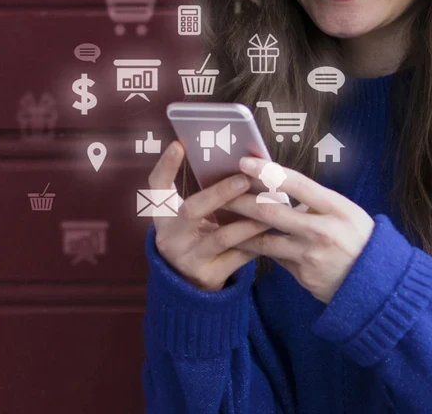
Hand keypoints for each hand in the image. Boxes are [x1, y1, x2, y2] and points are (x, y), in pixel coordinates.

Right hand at [147, 141, 271, 291]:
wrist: (187, 286)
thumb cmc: (195, 238)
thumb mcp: (188, 219)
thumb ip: (204, 196)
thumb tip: (239, 164)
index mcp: (163, 216)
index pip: (157, 187)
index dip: (166, 166)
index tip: (178, 145)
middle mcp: (170, 237)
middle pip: (191, 210)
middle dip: (220, 192)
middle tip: (244, 178)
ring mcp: (188, 258)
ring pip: (222, 236)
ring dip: (250, 219)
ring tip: (271, 204)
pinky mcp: (208, 276)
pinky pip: (238, 257)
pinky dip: (257, 242)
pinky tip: (274, 230)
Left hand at [222, 157, 375, 303]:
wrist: (378, 286)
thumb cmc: (360, 240)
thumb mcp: (347, 213)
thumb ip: (316, 201)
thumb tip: (280, 188)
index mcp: (337, 208)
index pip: (298, 184)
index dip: (269, 171)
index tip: (245, 161)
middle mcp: (322, 231)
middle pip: (271, 212)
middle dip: (240, 200)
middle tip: (218, 190)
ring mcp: (311, 256)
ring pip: (264, 240)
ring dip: (239, 229)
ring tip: (218, 218)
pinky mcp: (303, 276)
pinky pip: (274, 258)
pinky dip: (257, 248)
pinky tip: (239, 240)